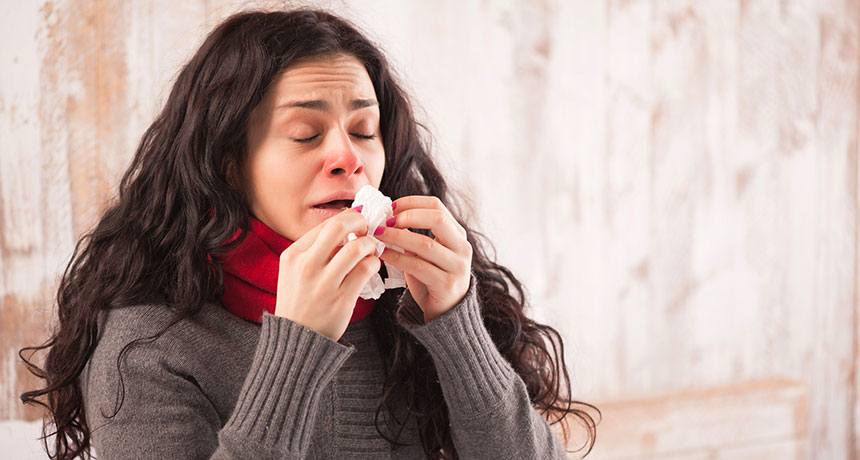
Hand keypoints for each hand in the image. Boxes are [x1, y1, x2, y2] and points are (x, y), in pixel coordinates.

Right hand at [274, 208, 380, 340]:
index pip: (326, 224)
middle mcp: (306, 266)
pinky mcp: (341, 300)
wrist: (296, 338)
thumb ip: (315, 249)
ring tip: (371, 250)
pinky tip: (371, 266)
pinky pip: (366, 270)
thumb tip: (347, 226)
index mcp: (293, 255)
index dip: (348, 217)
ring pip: (357, 247)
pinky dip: (374, 263)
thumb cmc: (300, 301)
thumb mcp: (294, 270)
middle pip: (339, 226)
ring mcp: (324, 284)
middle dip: (360, 221)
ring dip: (370, 245)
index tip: (358, 220)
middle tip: (368, 228)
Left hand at [375, 196, 471, 322]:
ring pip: (425, 244)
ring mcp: (457, 266)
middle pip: (437, 219)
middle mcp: (461, 247)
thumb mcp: (425, 252)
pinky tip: (383, 255)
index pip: (436, 206)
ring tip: (378, 235)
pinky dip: (397, 258)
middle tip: (385, 220)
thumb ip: (413, 235)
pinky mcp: (447, 284)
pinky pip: (418, 266)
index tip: (389, 208)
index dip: (411, 202)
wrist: (446, 312)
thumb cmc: (431, 278)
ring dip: (397, 237)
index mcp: (457, 233)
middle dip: (408, 216)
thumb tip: (384, 216)